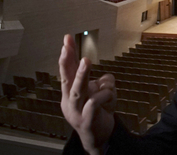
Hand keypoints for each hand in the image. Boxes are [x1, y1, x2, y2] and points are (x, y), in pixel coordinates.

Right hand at [59, 34, 116, 153]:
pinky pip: (94, 104)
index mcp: (70, 92)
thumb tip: (105, 78)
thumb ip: (101, 82)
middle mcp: (70, 101)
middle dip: (67, 62)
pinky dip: (104, 96)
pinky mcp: (87, 121)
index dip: (67, 55)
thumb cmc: (98, 111)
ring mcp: (76, 112)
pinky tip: (110, 96)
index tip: (67, 38)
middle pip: (66, 79)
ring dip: (82, 75)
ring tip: (86, 60)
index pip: (67, 70)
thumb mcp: (100, 93)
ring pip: (77, 91)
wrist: (98, 137)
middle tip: (67, 46)